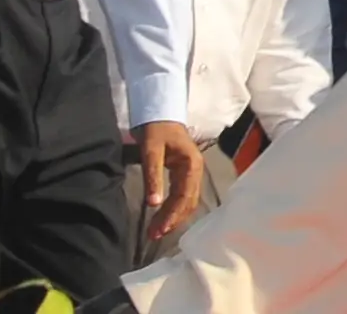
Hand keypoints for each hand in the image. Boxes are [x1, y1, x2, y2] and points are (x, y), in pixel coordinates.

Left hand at [134, 120, 204, 241]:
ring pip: (186, 201)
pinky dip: (172, 209)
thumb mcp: (151, 151)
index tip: (158, 230)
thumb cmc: (156, 129)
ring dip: (172, 217)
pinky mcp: (183, 173)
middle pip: (188, 202)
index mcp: (192, 165)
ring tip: (155, 231)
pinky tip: (161, 217)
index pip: (184, 197)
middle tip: (153, 236)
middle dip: (172, 220)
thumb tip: (153, 204)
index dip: (172, 216)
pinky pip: (182, 196)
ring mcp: (191, 172)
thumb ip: (152, 177)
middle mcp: (195, 171)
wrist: (160, 112)